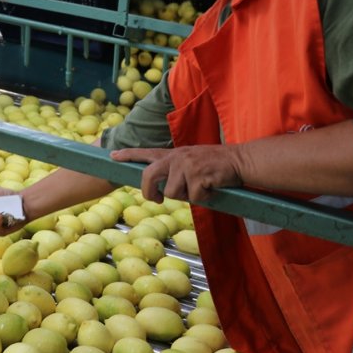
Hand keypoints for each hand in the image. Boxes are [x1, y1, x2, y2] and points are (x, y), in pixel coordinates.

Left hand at [110, 145, 242, 203]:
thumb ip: (176, 171)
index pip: (146, 152)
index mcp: (174, 154)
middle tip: (158, 200)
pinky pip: (193, 198)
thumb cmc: (216, 165)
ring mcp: (187, 165)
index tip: (113, 156)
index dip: (129, 154)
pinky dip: (204, 198)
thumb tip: (163, 191)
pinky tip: (212, 188)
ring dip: (187, 197)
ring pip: (172, 193)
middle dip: (150, 192)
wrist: (239, 160)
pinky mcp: (198, 175)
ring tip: (201, 188)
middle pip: (149, 176)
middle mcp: (177, 157)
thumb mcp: (192, 162)